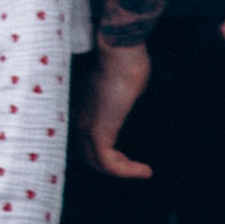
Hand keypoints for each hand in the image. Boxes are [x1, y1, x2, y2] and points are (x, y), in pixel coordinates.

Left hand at [73, 40, 152, 177]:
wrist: (121, 52)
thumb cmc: (127, 61)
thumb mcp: (126, 86)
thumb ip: (123, 99)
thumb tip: (131, 100)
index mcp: (85, 108)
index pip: (86, 141)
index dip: (105, 153)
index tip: (127, 157)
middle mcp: (80, 119)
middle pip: (88, 156)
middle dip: (112, 166)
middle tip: (136, 168)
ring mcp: (86, 125)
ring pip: (96, 163)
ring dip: (122, 172)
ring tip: (143, 171)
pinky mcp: (98, 130)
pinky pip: (108, 163)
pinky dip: (126, 171)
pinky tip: (144, 170)